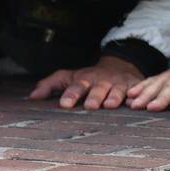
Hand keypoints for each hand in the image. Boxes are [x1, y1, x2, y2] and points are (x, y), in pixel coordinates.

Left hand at [28, 55, 142, 110]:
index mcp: (85, 79)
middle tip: (91, 105)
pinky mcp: (135, 86)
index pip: (76, 86)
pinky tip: (135, 102)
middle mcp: (102, 81)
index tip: (64, 104)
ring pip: (118, 90)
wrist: (119, 65)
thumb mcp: (69, 77)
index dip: (71, 95)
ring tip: (110, 105)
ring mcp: (120, 84)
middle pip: (98, 89)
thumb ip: (50, 85)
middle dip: (95, 96)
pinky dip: (137, 97)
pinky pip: (137, 92)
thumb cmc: (90, 77)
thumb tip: (32, 97)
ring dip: (114, 97)